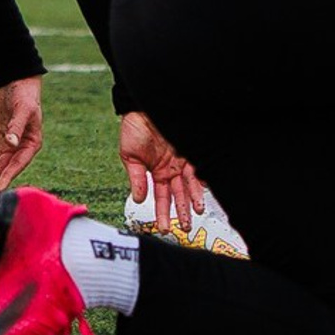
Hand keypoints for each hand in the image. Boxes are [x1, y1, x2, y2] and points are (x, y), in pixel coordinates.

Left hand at [0, 76, 43, 192]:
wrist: (18, 83)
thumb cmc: (25, 96)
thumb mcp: (23, 109)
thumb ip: (16, 127)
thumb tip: (11, 143)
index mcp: (32, 143)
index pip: (18, 163)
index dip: (8, 175)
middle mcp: (21, 148)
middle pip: (3, 167)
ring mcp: (10, 145)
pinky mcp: (0, 139)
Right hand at [119, 111, 204, 225]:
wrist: (144, 106)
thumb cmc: (134, 128)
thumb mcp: (130, 156)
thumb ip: (136, 178)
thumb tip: (138, 199)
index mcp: (156, 172)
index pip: (161, 198)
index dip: (162, 214)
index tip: (164, 228)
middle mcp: (171, 169)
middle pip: (179, 195)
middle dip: (182, 212)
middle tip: (186, 228)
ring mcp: (182, 160)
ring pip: (190, 185)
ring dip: (193, 200)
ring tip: (196, 213)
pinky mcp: (191, 151)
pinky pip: (199, 168)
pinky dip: (201, 180)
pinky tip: (204, 190)